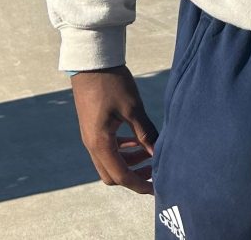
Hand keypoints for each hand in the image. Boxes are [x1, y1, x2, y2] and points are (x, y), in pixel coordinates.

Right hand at [71, 65, 158, 194]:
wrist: (92, 64)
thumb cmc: (113, 83)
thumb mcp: (133, 107)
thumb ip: (145, 132)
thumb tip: (159, 152)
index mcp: (100, 143)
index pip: (120, 175)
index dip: (139, 183)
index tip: (157, 187)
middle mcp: (92, 145)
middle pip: (112, 174)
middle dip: (135, 175)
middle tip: (156, 169)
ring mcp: (91, 137)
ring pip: (110, 162)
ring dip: (130, 161)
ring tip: (151, 152)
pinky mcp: (94, 128)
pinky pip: (108, 149)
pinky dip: (124, 150)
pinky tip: (138, 141)